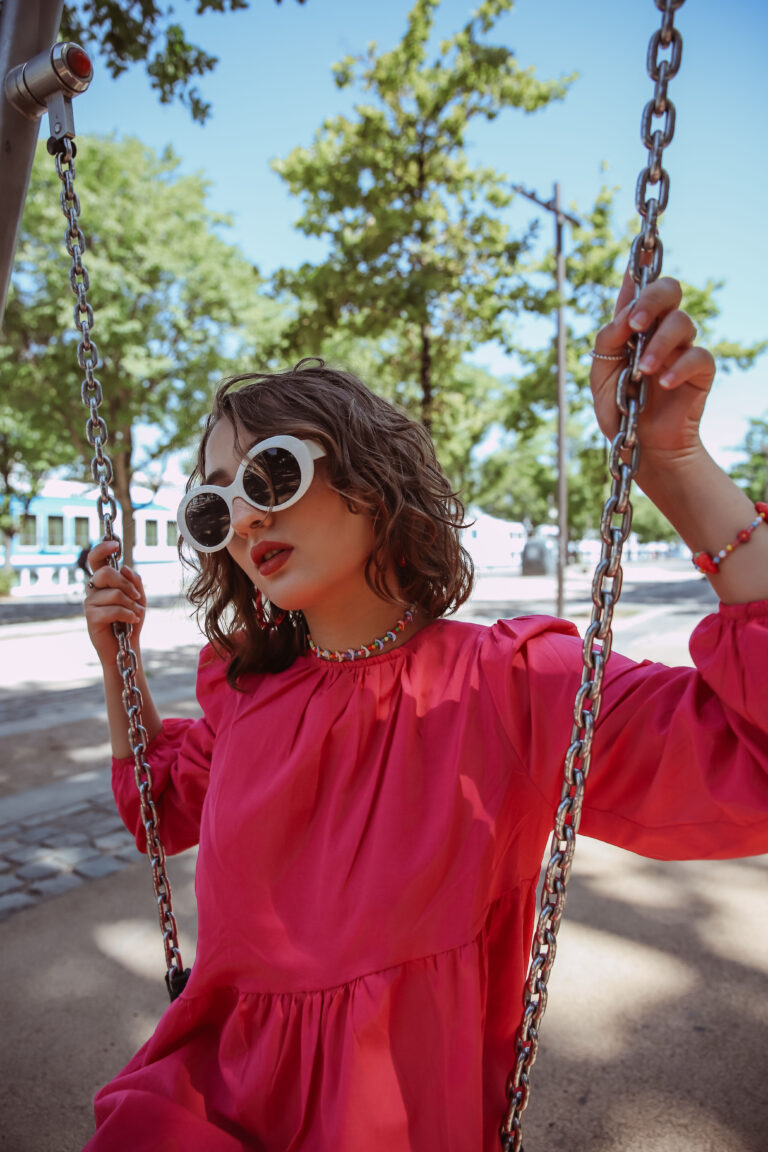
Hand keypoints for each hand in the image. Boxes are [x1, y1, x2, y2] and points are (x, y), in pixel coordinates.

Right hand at [84, 540, 145, 666]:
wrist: (125, 646)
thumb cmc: (130, 619)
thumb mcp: (138, 597)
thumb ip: (134, 581)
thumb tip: (124, 567)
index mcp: (102, 581)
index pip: (96, 559)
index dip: (102, 549)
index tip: (115, 545)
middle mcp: (93, 589)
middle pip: (106, 572)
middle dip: (127, 584)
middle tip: (137, 596)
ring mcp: (90, 602)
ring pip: (114, 593)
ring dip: (131, 604)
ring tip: (137, 614)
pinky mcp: (91, 617)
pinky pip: (113, 609)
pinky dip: (128, 614)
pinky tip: (133, 621)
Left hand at [590, 266, 715, 469]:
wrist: (641, 446)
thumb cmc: (620, 408)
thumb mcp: (600, 376)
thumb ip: (607, 342)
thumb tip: (624, 317)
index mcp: (633, 326)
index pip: (638, 287)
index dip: (639, 268)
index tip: (635, 259)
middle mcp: (659, 330)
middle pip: (669, 290)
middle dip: (652, 299)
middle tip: (636, 323)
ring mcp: (681, 348)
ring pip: (682, 322)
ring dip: (660, 344)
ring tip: (644, 370)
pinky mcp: (700, 371)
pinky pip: (698, 357)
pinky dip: (679, 367)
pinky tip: (663, 382)